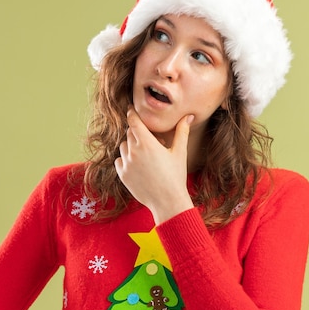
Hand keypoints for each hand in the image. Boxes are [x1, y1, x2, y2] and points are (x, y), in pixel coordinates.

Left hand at [114, 107, 193, 223]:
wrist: (167, 201)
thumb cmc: (175, 175)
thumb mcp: (179, 152)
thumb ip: (181, 131)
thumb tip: (189, 116)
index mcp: (147, 143)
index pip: (133, 121)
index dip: (132, 113)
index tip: (131, 109)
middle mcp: (133, 151)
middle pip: (129, 133)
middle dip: (138, 133)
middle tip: (151, 141)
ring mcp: (126, 163)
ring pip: (123, 146)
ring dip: (131, 146)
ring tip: (145, 155)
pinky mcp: (122, 174)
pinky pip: (119, 160)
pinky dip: (126, 159)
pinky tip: (138, 165)